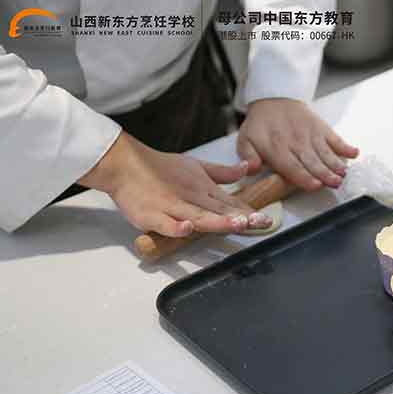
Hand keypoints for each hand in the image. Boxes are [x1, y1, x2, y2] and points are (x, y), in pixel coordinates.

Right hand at [79, 131, 271, 236]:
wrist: (124, 164)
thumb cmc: (160, 168)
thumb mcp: (196, 166)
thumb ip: (222, 173)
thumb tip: (245, 169)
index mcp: (203, 188)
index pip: (229, 202)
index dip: (248, 211)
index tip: (267, 219)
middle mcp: (191, 198)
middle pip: (219, 210)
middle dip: (241, 217)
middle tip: (261, 222)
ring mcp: (171, 207)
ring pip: (198, 216)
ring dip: (218, 220)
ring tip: (237, 223)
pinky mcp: (151, 216)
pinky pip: (165, 224)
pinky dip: (176, 227)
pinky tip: (188, 229)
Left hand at [237, 98, 358, 190]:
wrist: (273, 99)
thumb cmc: (261, 125)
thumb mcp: (245, 140)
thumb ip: (247, 157)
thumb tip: (250, 169)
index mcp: (276, 148)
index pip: (292, 166)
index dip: (304, 177)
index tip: (315, 185)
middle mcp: (295, 142)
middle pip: (312, 161)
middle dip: (325, 173)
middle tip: (335, 183)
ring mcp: (310, 134)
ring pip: (325, 152)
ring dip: (336, 163)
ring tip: (344, 173)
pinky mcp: (321, 128)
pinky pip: (334, 138)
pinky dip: (345, 146)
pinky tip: (354, 153)